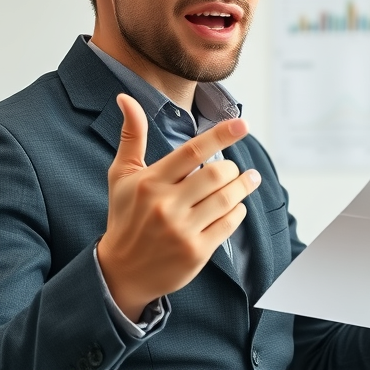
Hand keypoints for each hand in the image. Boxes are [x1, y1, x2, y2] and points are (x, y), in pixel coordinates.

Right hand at [97, 93, 260, 319]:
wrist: (121, 272)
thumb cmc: (125, 216)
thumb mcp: (122, 176)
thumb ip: (132, 136)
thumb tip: (125, 98)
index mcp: (150, 182)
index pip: (192, 152)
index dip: (221, 135)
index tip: (243, 124)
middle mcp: (166, 205)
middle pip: (216, 174)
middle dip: (231, 168)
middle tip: (233, 168)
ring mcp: (182, 230)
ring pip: (227, 199)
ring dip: (243, 186)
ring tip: (248, 180)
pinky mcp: (196, 252)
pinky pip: (229, 224)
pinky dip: (238, 211)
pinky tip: (235, 206)